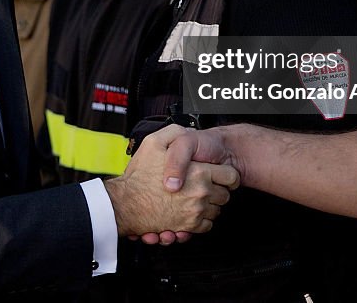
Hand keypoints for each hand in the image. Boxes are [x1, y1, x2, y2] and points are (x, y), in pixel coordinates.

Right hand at [141, 125, 236, 244]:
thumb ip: (175, 132)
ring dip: (209, 205)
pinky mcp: (189, 226)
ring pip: (216, 210)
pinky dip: (201, 220)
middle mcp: (201, 192)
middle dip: (217, 191)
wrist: (125, 203)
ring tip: (196, 198)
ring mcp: (196, 211)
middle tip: (205, 186)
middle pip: (225, 195)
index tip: (221, 175)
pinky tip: (191, 211)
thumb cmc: (139, 176)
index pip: (231, 176)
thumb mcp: (154, 142)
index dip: (227, 175)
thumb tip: (188, 131)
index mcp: (199, 172)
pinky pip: (206, 225)